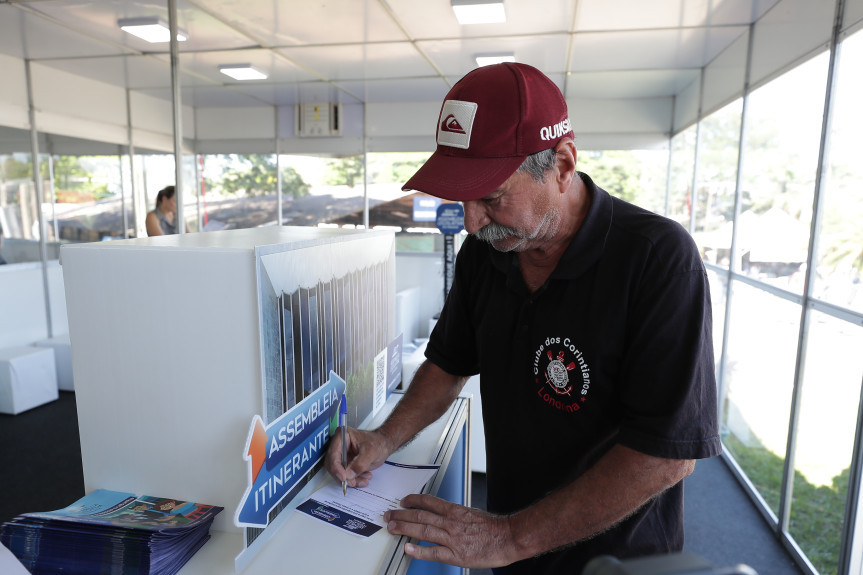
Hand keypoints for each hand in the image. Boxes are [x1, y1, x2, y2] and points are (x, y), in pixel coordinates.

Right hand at [324, 427, 391, 487]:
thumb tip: (348, 475)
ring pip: (338, 472)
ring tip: (363, 480)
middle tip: (352, 482)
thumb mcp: (371, 452)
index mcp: (342, 436)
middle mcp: (339, 445)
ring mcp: (342, 455)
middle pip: (332, 464)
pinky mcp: (346, 463)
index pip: (333, 454)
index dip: (336, 467)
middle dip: (342, 476)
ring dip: (350, 479)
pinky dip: (354, 480)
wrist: (384, 444)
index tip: (343, 477)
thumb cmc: (378, 442)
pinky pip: (345, 475)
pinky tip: (364, 478)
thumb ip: (359, 464)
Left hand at [384, 494, 517, 567]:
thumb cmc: (493, 528)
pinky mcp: (456, 554)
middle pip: (420, 515)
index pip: (428, 501)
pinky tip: (407, 549)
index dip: (413, 500)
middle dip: (402, 515)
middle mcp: (450, 522)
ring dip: (404, 528)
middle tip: (389, 515)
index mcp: (455, 510)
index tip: (403, 501)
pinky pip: (433, 552)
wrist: (508, 537)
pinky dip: (418, 550)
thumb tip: (442, 515)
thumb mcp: (471, 513)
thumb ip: (455, 515)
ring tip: (392, 528)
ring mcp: (452, 538)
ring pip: (422, 531)